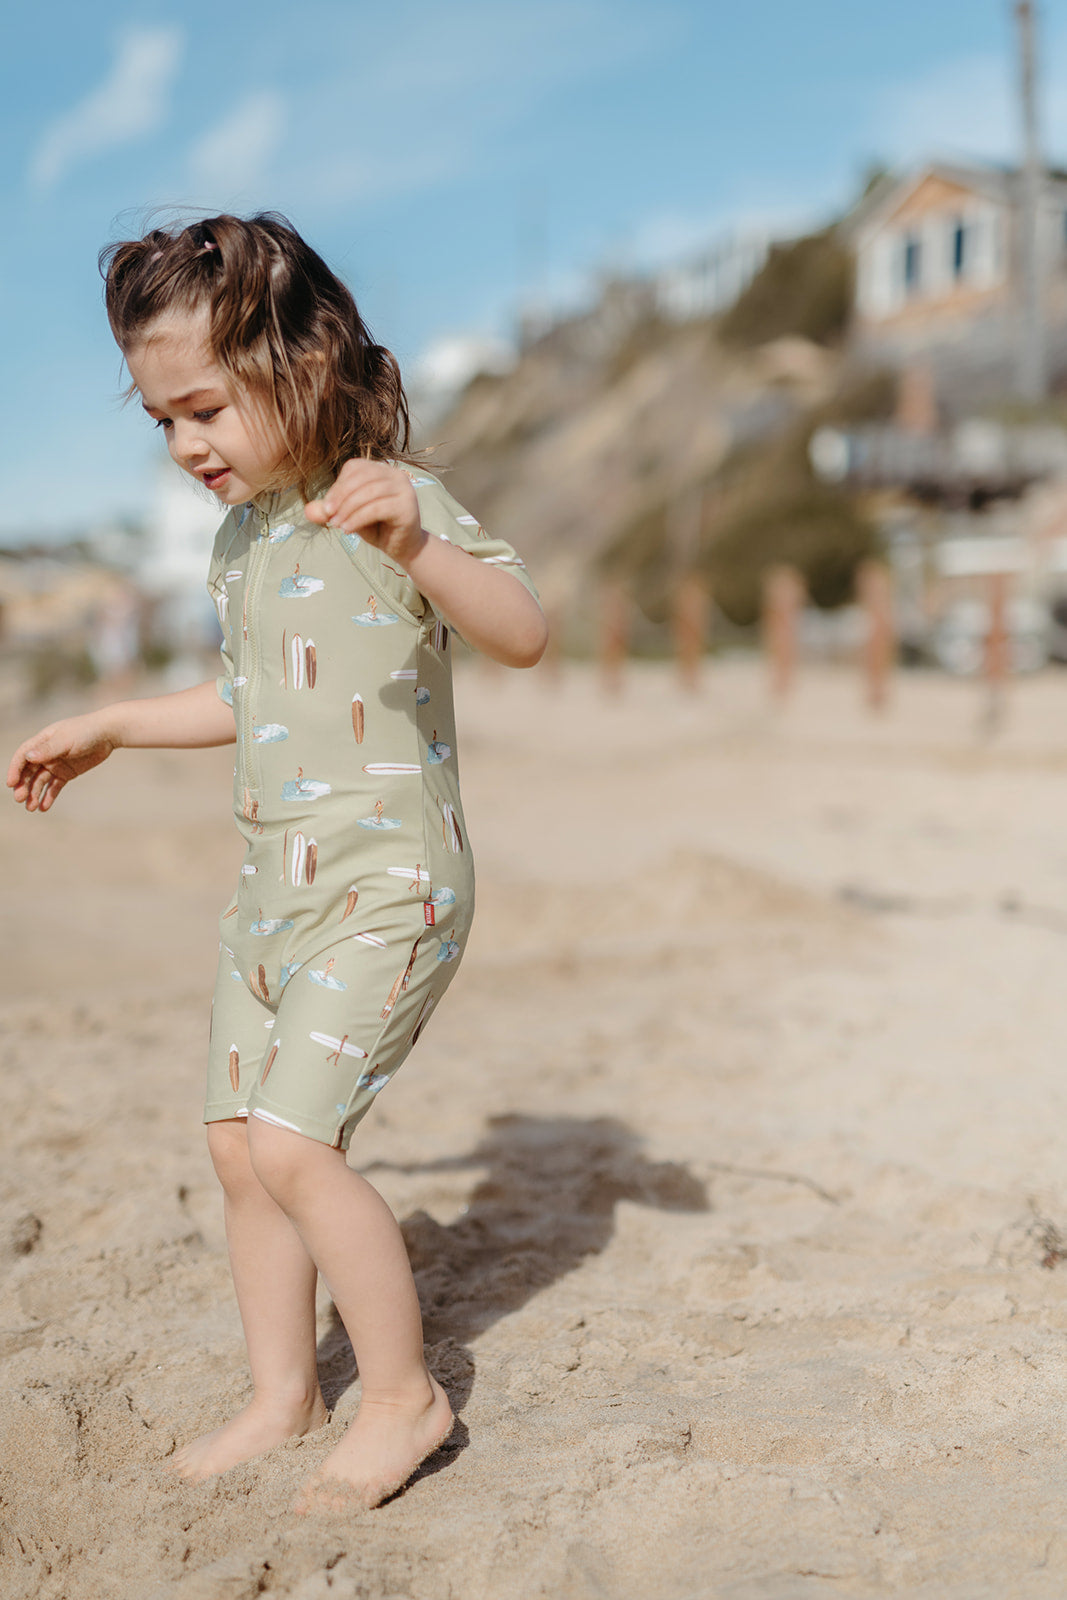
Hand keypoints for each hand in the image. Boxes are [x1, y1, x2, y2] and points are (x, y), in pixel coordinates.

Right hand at [7, 713, 117, 812]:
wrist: (108, 733)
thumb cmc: (85, 731)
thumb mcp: (66, 740)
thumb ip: (48, 749)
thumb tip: (28, 757)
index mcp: (42, 742)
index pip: (23, 757)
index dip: (15, 769)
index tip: (11, 783)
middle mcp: (46, 754)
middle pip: (29, 772)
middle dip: (23, 785)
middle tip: (20, 799)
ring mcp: (56, 764)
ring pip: (40, 781)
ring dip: (34, 794)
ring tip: (31, 808)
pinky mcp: (67, 773)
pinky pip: (55, 787)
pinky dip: (49, 796)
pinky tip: (44, 807)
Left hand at [305, 460, 426, 567]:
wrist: (404, 548)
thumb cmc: (378, 528)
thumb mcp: (349, 516)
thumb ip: (329, 511)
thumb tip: (307, 511)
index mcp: (381, 470)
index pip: (355, 467)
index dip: (338, 485)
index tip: (327, 507)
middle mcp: (395, 474)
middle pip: (361, 477)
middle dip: (340, 496)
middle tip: (328, 516)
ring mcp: (404, 488)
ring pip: (368, 492)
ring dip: (348, 509)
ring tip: (337, 526)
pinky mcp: (407, 506)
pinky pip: (377, 508)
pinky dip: (358, 519)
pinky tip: (348, 530)